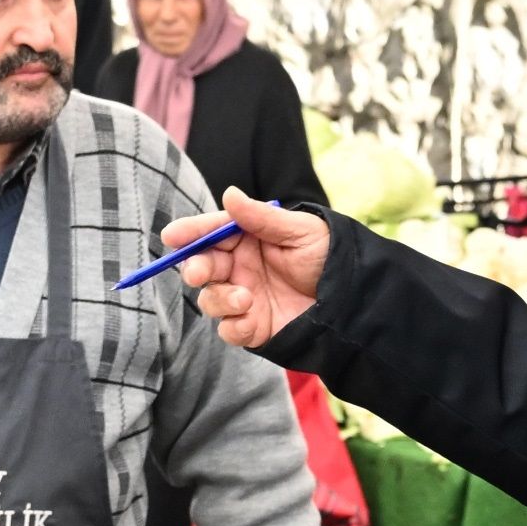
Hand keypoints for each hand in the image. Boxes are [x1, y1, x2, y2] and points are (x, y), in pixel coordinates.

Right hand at [166, 188, 329, 349]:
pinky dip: (234, 327)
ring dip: (219, 299)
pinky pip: (230, 330)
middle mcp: (241, 268)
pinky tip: (249, 318)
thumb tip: (229, 194)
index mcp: (248, 238)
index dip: (190, 233)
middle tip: (201, 272)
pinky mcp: (254, 327)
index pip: (211, 233)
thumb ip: (262, 218)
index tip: (172, 236)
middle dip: (196, 268)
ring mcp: (245, 298)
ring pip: (211, 300)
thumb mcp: (300, 231)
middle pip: (203, 267)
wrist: (354, 297)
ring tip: (245, 299)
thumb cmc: (328, 256)